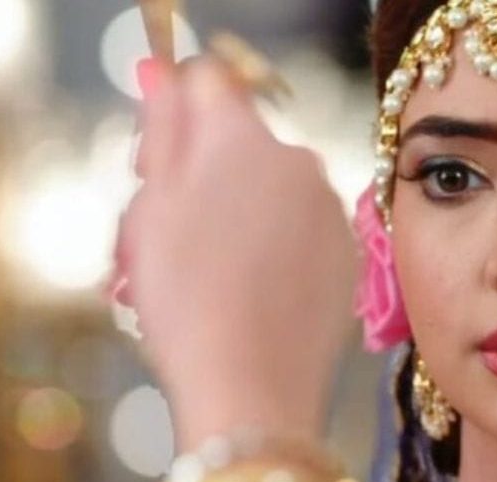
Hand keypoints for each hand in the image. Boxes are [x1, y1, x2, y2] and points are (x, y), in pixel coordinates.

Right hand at [115, 57, 357, 448]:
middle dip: (197, 174)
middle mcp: (299, 160)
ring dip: (231, 214)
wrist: (252, 388)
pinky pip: (298, 231)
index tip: (150, 167)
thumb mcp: (152, 206)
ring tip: (200, 278)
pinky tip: (244, 295)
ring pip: (267, 190)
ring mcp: (329, 208)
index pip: (207, 85)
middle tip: (163, 235)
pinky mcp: (347, 254)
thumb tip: (166, 77)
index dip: (170, 120)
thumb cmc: (187, 300)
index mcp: (244, 137)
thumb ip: (164, 129)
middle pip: (237, 141)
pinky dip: (270, 249)